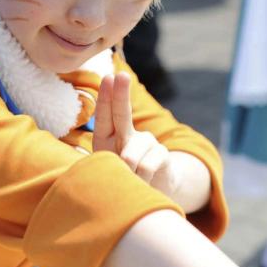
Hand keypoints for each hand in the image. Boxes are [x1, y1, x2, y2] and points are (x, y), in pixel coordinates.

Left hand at [94, 72, 174, 187]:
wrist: (151, 190)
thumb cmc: (124, 179)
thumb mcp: (110, 171)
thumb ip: (110, 163)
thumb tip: (126, 160)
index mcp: (107, 136)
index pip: (105, 115)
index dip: (105, 97)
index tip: (108, 77)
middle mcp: (126, 134)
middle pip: (122, 112)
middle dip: (120, 94)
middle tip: (121, 75)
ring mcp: (146, 141)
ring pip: (131, 155)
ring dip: (127, 173)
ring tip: (129, 182)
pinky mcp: (162, 153)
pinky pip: (147, 166)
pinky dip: (141, 179)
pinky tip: (143, 182)